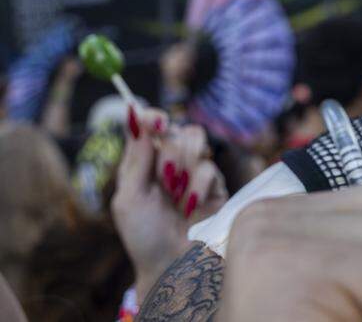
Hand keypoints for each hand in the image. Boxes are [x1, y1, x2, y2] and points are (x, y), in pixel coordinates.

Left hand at [111, 106, 227, 298]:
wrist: (174, 264)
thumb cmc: (143, 235)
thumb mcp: (128, 198)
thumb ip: (136, 158)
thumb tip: (136, 116)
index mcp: (142, 162)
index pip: (148, 125)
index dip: (152, 117)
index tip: (156, 120)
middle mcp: (167, 162)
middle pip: (175, 130)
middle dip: (168, 155)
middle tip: (164, 181)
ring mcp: (192, 171)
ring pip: (195, 141)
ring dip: (183, 167)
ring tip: (176, 195)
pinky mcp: (215, 183)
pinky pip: (209, 167)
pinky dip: (197, 187)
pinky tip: (191, 206)